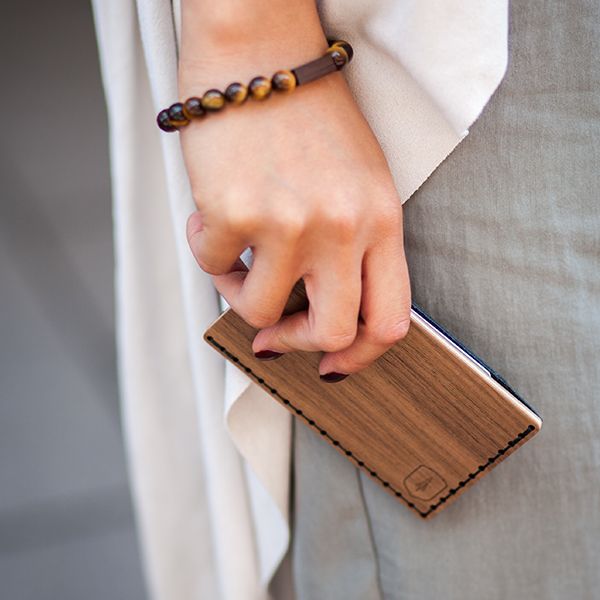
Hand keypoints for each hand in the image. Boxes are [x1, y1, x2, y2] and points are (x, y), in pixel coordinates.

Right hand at [179, 15, 410, 380]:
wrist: (259, 47)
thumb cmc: (307, 113)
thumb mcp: (358, 180)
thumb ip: (353, 245)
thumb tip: (310, 304)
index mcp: (382, 221)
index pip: (391, 321)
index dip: (361, 359)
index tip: (332, 367)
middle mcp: (344, 228)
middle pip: (332, 335)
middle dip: (297, 345)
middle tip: (273, 333)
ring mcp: (292, 223)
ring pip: (259, 312)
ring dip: (238, 290)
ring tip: (234, 250)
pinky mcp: (237, 213)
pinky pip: (214, 266)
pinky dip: (208, 249)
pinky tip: (211, 211)